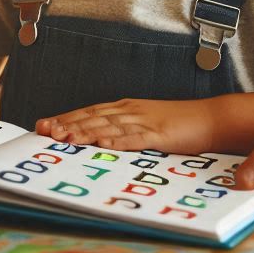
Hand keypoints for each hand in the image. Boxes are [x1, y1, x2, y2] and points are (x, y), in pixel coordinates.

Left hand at [37, 98, 215, 153]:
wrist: (210, 119)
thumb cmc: (178, 124)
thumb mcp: (145, 124)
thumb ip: (123, 129)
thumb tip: (97, 138)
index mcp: (126, 108)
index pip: (89, 112)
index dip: (65, 118)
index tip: (42, 125)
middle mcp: (131, 111)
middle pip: (93, 116)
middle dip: (67, 124)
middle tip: (45, 131)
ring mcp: (145, 121)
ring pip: (109, 126)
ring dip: (85, 132)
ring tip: (65, 138)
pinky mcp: (160, 134)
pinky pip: (136, 138)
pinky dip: (118, 141)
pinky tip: (103, 144)